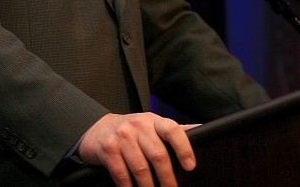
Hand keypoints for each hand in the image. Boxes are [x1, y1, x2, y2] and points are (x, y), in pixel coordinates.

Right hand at [77, 112, 196, 186]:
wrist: (97, 129)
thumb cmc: (131, 132)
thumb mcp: (151, 127)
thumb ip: (174, 132)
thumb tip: (202, 133)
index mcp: (153, 121)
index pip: (172, 130)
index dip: (183, 148)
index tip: (190, 166)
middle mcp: (138, 125)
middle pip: (158, 155)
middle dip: (168, 179)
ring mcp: (121, 136)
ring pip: (141, 168)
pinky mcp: (108, 149)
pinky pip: (122, 174)